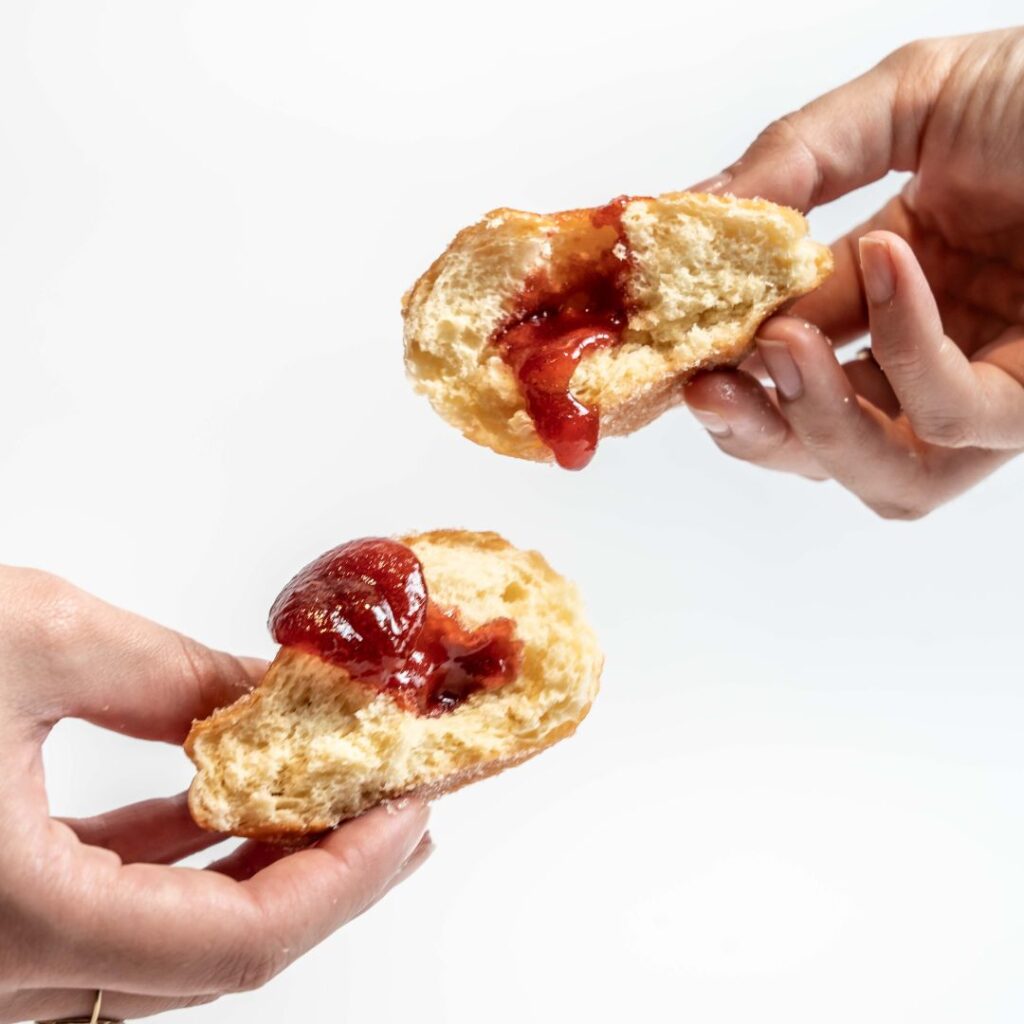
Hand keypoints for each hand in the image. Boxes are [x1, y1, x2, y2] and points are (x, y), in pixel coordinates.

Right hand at [0, 567, 431, 1022]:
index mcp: (14, 927)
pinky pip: (105, 912)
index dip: (345, 877)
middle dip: (323, 876)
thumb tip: (278, 690)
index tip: (409, 811)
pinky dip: (176, 860)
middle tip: (398, 810)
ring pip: (162, 941)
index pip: (236, 945)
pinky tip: (225, 799)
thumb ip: (169, 674)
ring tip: (335, 797)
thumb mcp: (26, 642)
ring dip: (255, 867)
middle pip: (213, 955)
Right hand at [684, 28, 1023, 518]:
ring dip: (814, 424)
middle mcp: (938, 357)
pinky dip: (905, 348)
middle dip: (757, 427)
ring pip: (889, 472)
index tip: (672, 349)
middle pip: (828, 447)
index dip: (727, 368)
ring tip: (774, 348)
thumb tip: (696, 212)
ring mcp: (994, 388)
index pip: (791, 361)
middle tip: (704, 386)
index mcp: (895, 295)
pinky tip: (887, 262)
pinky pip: (958, 413)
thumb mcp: (910, 101)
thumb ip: (799, 156)